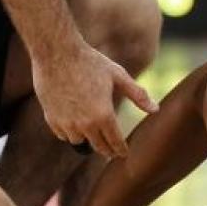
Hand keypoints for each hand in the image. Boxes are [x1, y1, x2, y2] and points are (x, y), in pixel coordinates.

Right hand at [33, 42, 157, 158]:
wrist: (56, 52)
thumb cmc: (90, 61)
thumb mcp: (118, 75)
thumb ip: (137, 95)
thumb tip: (155, 109)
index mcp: (104, 115)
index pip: (115, 143)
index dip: (121, 150)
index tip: (124, 154)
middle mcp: (85, 124)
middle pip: (98, 147)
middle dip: (106, 150)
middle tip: (111, 151)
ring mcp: (66, 123)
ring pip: (79, 141)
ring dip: (86, 139)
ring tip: (92, 133)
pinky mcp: (51, 118)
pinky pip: (62, 134)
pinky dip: (69, 131)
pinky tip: (74, 125)